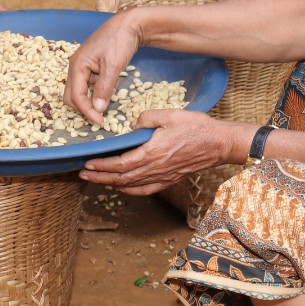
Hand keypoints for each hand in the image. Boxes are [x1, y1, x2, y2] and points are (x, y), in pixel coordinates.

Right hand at [64, 13, 142, 124]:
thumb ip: (104, 88)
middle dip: (84, 108)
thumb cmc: (119, 40)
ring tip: (109, 97)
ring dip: (93, 99)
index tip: (100, 121)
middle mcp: (76, 67)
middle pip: (72, 96)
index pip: (76, 96)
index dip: (86, 111)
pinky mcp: (92, 67)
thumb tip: (97, 109)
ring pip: (82, 92)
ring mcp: (84, 67)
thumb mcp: (113, 66)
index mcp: (77, 65)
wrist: (129, 24)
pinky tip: (112, 86)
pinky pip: (91, 85)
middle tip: (101, 117)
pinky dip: (99, 91)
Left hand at [80, 111, 252, 194]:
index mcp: (152, 153)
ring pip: (131, 185)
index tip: (88, 163)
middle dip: (100, 177)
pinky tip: (124, 187)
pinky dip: (131, 190)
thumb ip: (146, 118)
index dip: (102, 165)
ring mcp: (163, 177)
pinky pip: (146, 190)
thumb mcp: (169, 115)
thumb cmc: (197, 127)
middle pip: (121, 178)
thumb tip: (131, 124)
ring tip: (97, 179)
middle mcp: (155, 169)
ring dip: (112, 183)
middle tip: (84, 174)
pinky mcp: (170, 180)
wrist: (219, 144)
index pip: (120, 164)